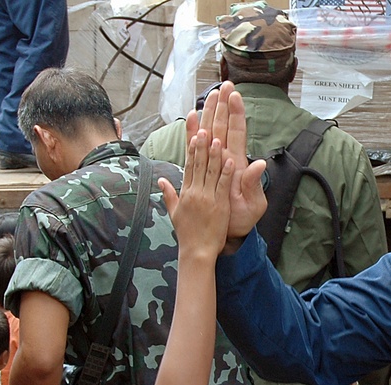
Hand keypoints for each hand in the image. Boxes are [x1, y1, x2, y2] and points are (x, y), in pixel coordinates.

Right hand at [160, 127, 233, 260]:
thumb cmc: (187, 234)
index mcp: (185, 192)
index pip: (189, 166)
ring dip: (214, 154)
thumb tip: (161, 180)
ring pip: (211, 171)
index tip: (194, 133)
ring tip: (217, 138)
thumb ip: (169, 195)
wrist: (196, 251)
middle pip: (199, 164)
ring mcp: (207, 198)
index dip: (192, 149)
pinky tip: (230, 160)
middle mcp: (195, 192)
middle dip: (202, 145)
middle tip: (204, 127)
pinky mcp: (219, 205)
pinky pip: (223, 186)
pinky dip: (227, 173)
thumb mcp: (174, 212)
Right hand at [194, 81, 266, 239]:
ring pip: (210, 133)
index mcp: (238, 165)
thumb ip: (253, 183)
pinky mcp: (202, 171)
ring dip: (209, 114)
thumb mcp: (253, 203)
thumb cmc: (242, 218)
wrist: (229, 232)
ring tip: (209, 95)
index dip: (236, 114)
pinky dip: (193, 134)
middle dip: (223, 106)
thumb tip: (259, 164)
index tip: (234, 95)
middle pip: (223, 127)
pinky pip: (196, 149)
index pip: (237, 133)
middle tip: (222, 85)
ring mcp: (213, 165)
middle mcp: (225, 160)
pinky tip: (192, 119)